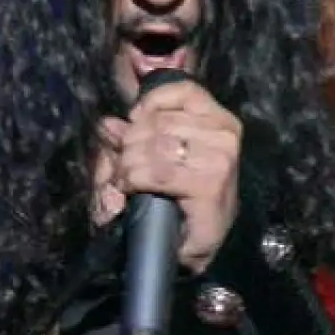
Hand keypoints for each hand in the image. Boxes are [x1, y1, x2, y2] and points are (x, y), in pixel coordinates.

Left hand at [91, 81, 241, 272]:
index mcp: (221, 120)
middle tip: (121, 166)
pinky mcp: (209, 184)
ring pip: (153, 145)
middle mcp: (226, 134)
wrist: (199, 244)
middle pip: (158, 121)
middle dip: (129, 143)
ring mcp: (220, 160)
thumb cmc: (184, 199)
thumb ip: (135, 135)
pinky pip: (155, 171)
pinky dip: (134, 179)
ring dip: (128, 164)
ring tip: (124, 180)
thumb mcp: (161, 157)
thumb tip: (108, 123)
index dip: (148, 105)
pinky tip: (132, 188)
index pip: (181, 90)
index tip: (133, 123)